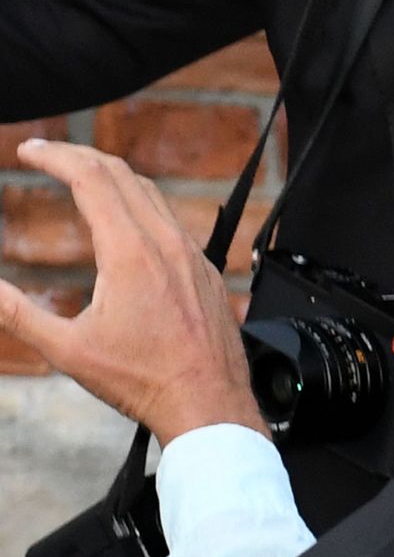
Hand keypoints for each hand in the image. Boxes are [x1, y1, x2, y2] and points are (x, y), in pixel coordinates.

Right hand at [0, 140, 263, 445]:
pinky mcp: (208, 273)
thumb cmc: (144, 382)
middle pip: (122, 174)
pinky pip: (173, 223)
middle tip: (45, 155)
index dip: (55, 156)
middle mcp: (168, 245)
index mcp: (132, 253)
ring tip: (80, 177)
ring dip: (113, 177)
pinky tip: (127, 223)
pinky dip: (142, 206)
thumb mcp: (67, 350)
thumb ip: (17, 314)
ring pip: (153, 195)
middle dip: (79, 155)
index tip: (28, 151)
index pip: (91, 178)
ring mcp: (193, 257)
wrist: (211, 406)